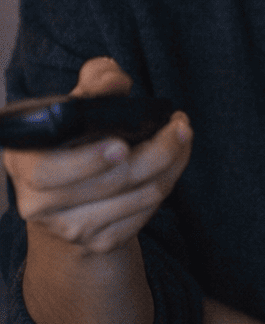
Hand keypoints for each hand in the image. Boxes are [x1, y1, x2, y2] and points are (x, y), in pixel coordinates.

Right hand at [4, 56, 192, 256]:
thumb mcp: (70, 108)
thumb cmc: (68, 140)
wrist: (64, 196)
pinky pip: (147, 213)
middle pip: (111, 183)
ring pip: (139, 197)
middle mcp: (39, 203)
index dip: (88, 160)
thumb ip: (92, 85)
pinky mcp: (101, 241)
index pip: (50, 171)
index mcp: (23, 164)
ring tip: (182, 134)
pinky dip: (168, 181)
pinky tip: (175, 160)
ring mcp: (71, 228)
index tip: (122, 144)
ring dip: (172, 163)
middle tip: (179, 126)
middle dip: (156, 152)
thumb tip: (114, 82)